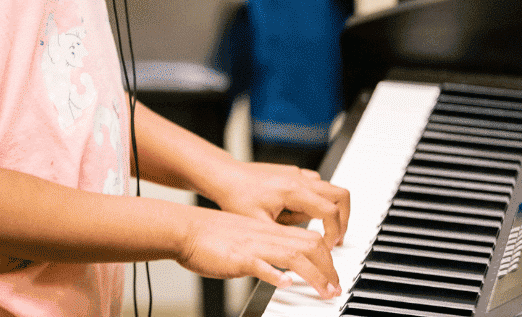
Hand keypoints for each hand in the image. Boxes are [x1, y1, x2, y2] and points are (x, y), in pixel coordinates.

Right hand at [177, 204, 341, 298]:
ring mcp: (253, 245)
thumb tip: (284, 267)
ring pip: (293, 255)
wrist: (186, 229)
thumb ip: (266, 249)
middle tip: (336, 287)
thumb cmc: (212, 236)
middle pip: (309, 244)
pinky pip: (261, 264)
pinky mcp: (238, 257)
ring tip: (326, 291)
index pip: (308, 238)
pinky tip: (286, 283)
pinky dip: (276, 274)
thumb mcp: (246, 238)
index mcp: (268, 231)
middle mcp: (265, 235)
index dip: (327, 257)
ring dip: (314, 275)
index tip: (334, 276)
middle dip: (329, 267)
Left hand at [209, 161, 349, 249]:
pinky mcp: (290, 173)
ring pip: (329, 188)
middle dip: (343, 219)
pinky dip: (318, 200)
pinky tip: (302, 214)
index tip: (329, 246)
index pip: (331, 211)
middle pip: (340, 195)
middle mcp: (298, 178)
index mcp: (294, 191)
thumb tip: (301, 257)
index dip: (336, 232)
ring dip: (331, 209)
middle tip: (335, 238)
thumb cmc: (236, 197)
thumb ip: (285, 240)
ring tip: (318, 230)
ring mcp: (295, 173)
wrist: (223, 175)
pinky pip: (315, 184)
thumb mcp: (260, 225)